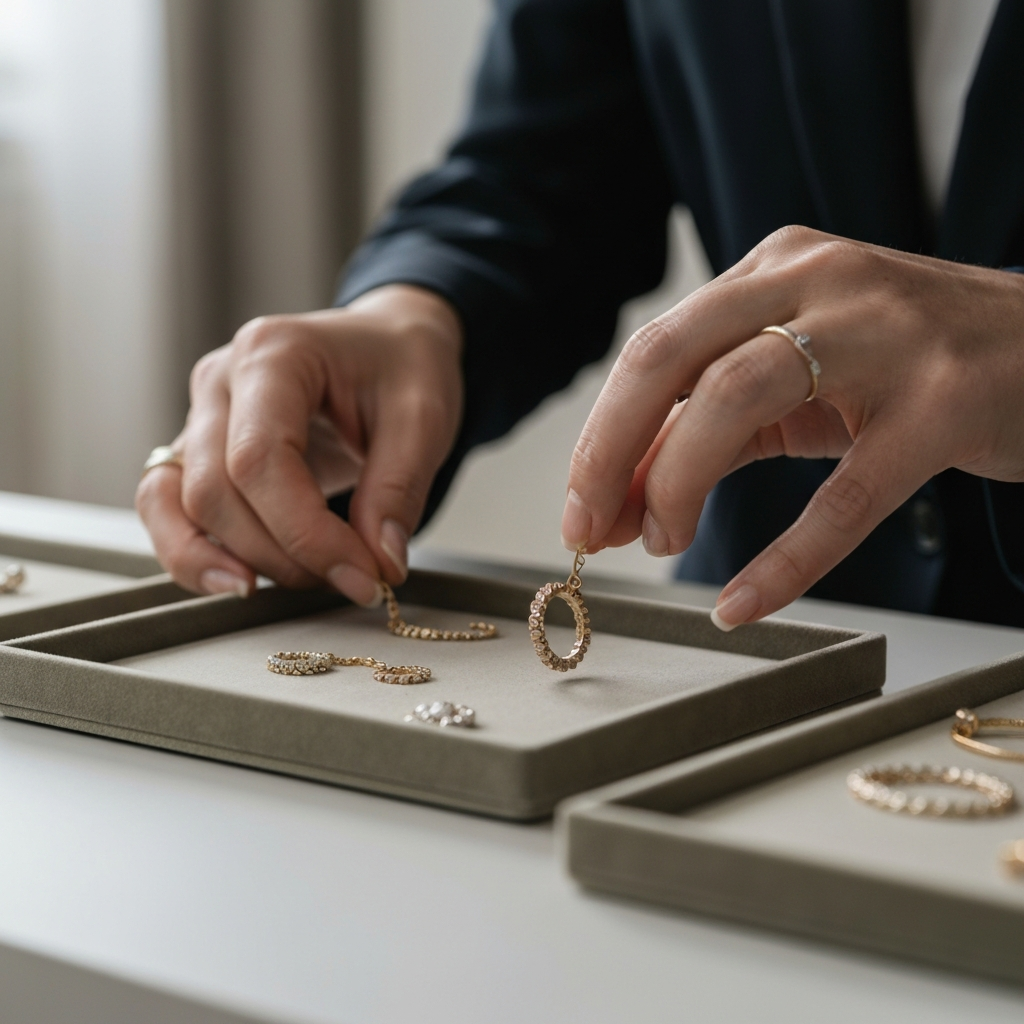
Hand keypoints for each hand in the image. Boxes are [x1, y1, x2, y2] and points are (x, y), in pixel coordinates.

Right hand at [137, 285, 462, 603]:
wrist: (390, 343)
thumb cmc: (402, 364)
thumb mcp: (425, 416)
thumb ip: (400, 490)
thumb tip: (380, 563)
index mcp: (273, 354)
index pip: (259, 461)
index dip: (307, 533)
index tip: (364, 575)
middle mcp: (221, 381)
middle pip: (215, 491)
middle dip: (284, 555)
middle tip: (354, 580)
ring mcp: (201, 415)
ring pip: (176, 506)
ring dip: (235, 560)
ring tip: (305, 584)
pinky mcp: (200, 452)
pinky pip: (168, 509)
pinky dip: (194, 553)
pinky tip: (244, 582)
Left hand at [561, 226, 1023, 627]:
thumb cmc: (910, 367)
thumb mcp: (800, 381)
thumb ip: (712, 428)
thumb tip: (624, 495)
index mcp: (774, 271)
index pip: (656, 351)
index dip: (602, 435)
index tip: (579, 507)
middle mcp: (819, 282)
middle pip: (671, 357)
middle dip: (608, 450)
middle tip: (587, 527)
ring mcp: (885, 336)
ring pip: (736, 399)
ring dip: (676, 484)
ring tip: (663, 543)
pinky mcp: (943, 403)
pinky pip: (845, 496)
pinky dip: (783, 559)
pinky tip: (739, 602)